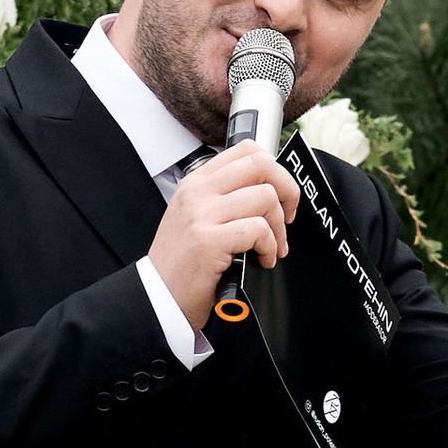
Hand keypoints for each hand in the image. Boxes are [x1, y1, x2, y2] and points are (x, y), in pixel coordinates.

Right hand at [146, 143, 299, 329]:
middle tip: (288, 216)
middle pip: (261, 165)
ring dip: (278, 228)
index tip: (279, 194)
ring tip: (271, 247)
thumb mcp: (195, 218)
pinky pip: (258, 230)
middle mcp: (199, 193)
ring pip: (265, 197)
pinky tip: (262, 259)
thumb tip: (267, 190)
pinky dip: (269, 247)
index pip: (246, 150)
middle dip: (287, 190)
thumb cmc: (181, 264)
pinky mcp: (210, 241)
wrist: (159, 297)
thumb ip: (224, 198)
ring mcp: (203, 215)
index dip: (274, 170)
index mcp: (196, 183)